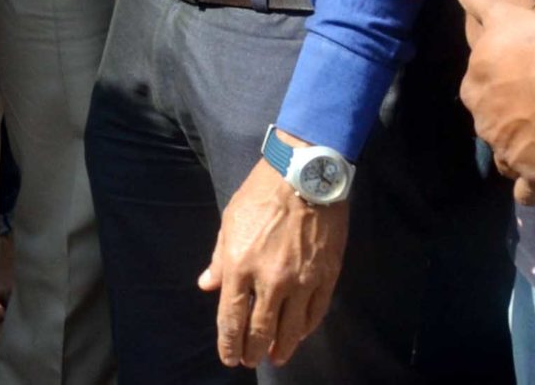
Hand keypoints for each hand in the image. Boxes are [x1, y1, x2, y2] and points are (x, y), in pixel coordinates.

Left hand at [199, 140, 350, 368]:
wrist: (305, 172)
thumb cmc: (261, 193)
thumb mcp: (230, 221)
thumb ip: (219, 259)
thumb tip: (208, 286)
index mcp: (240, 264)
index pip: (232, 318)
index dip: (229, 344)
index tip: (229, 357)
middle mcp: (270, 278)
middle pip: (260, 330)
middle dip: (252, 351)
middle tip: (250, 362)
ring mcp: (301, 280)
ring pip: (291, 329)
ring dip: (282, 348)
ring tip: (276, 357)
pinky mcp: (326, 276)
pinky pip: (316, 313)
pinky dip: (306, 329)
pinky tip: (300, 334)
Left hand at [454, 0, 534, 200]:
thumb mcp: (505, 13)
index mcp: (473, 89)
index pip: (479, 95)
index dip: (499, 93)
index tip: (518, 88)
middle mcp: (483, 123)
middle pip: (492, 127)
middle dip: (508, 124)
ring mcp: (507, 151)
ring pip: (506, 158)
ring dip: (519, 154)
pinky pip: (527, 191)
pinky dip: (533, 187)